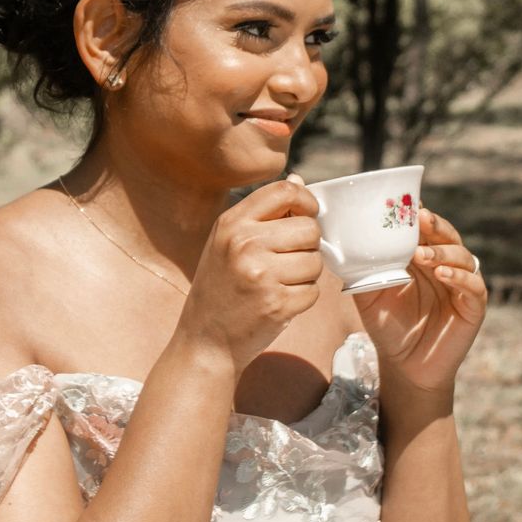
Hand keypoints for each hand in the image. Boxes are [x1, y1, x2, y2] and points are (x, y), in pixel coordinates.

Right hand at [176, 176, 322, 376]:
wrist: (205, 340)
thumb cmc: (221, 287)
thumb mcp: (228, 241)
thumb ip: (262, 212)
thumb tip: (298, 181)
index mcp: (232, 224)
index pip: (284, 192)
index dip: (305, 202)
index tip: (307, 215)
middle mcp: (245, 245)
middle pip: (309, 228)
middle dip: (308, 245)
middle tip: (289, 260)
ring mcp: (261, 275)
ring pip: (315, 261)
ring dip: (307, 274)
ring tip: (281, 282)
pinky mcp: (277, 305)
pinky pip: (314, 291)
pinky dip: (304, 298)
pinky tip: (280, 302)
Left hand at [352, 206, 485, 394]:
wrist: (404, 366)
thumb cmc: (388, 326)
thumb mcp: (369, 294)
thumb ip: (362, 269)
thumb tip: (342, 242)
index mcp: (421, 256)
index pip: (423, 227)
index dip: (416, 214)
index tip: (404, 202)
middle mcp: (445, 264)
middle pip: (446, 235)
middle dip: (434, 224)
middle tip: (420, 217)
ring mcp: (461, 283)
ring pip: (462, 256)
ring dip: (443, 252)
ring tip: (421, 255)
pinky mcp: (474, 306)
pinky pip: (474, 285)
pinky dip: (459, 277)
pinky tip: (442, 275)